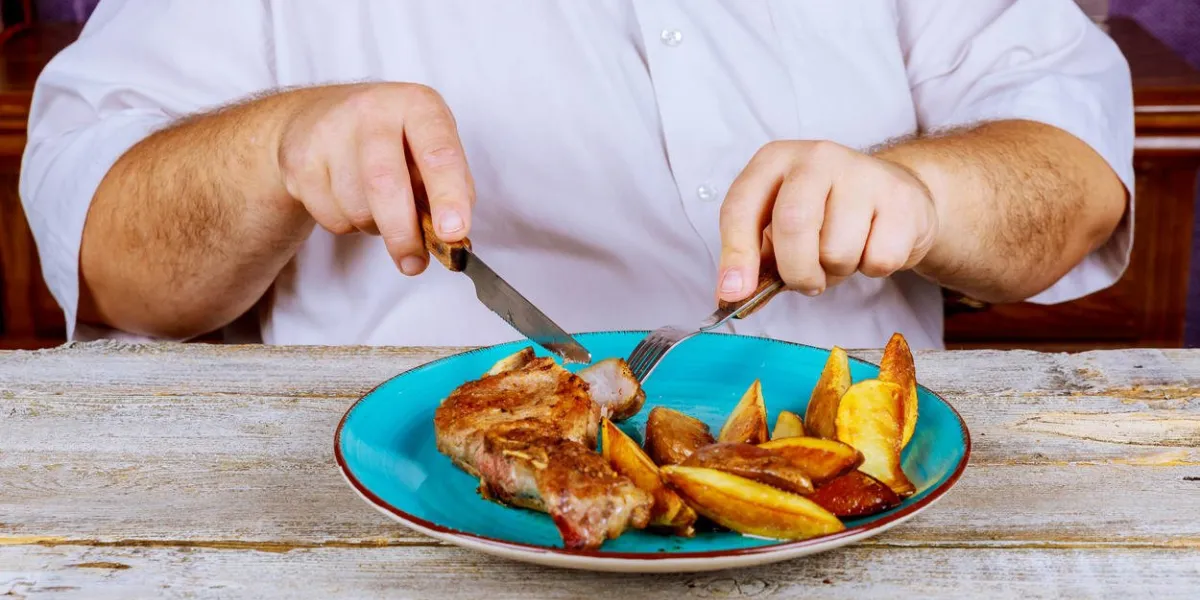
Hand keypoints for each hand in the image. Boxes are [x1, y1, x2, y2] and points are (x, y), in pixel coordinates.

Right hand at [277, 83, 473, 275]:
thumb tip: (455, 236)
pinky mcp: (301, 160)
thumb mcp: (429, 147)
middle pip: (386, 184)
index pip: (438, 153)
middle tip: (415, 262)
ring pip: (358, 208)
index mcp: (417, 105)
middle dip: (403, 233)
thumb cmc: (391, 139)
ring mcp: (330, 132)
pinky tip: (349, 199)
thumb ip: (451, 187)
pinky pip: (332, 218)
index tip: (454, 232)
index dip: (448, 196)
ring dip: (376, 228)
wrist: (315, 117)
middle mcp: (373, 110)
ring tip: (379, 209)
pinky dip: (349, 226)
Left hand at [717, 140, 938, 300]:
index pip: (741, 207)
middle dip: (796, 271)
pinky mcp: (901, 199)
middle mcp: (816, 157)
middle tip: (808, 282)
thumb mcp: (780, 230)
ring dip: (837, 271)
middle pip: (793, 225)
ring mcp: (863, 173)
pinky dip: (872, 269)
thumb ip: (754, 263)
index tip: (734, 292)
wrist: (895, 196)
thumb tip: (731, 296)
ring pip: (837, 251)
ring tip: (844, 253)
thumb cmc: (827, 215)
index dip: (735, 255)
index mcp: (774, 161)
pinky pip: (878, 259)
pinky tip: (873, 245)